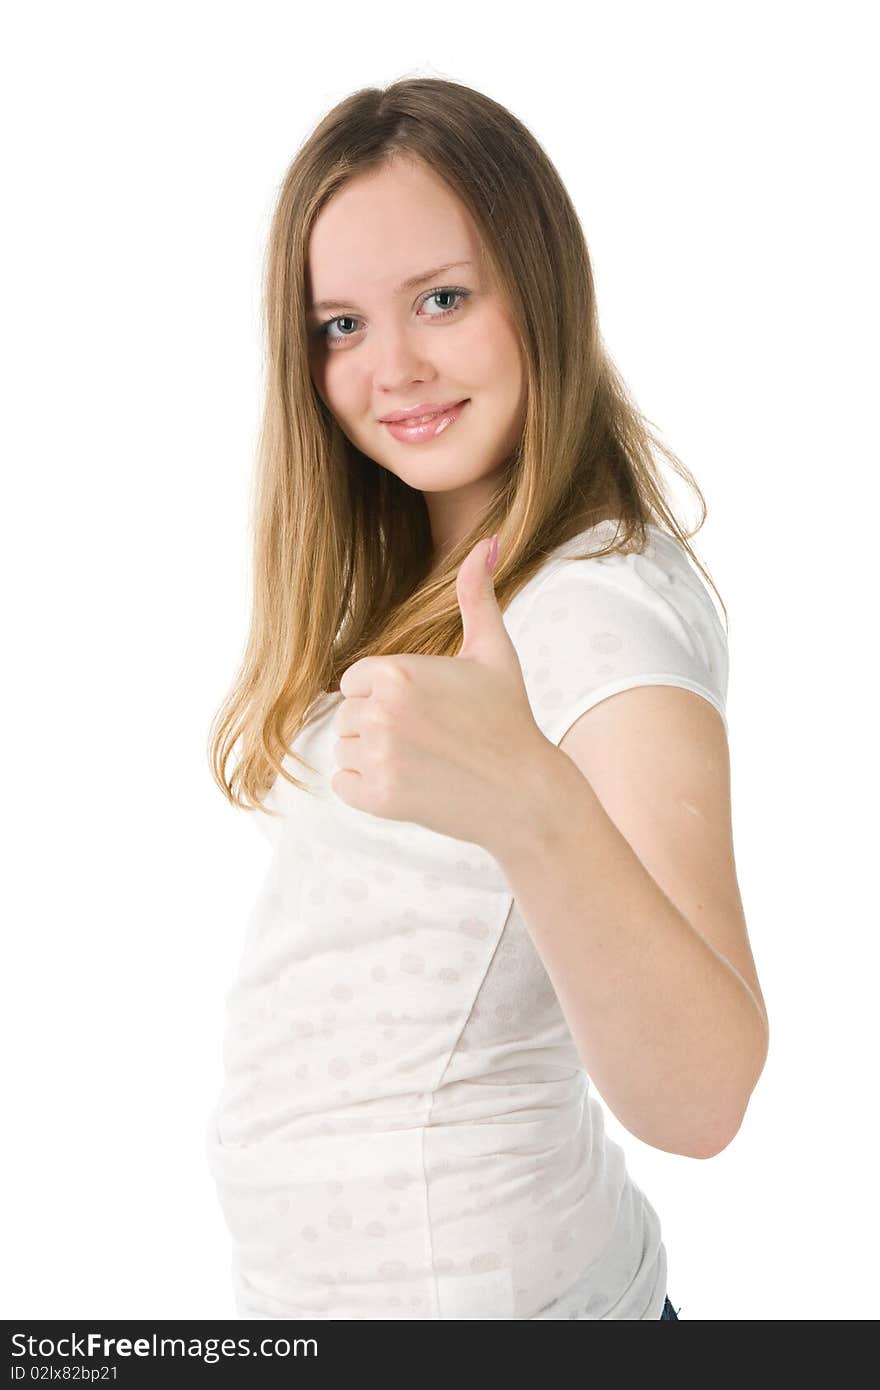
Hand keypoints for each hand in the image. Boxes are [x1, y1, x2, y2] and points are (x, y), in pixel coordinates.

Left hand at [331, 535, 551, 853]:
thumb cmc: (508, 719)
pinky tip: (408, 782)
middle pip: (347, 714)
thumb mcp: (494, 651)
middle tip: (429, 738)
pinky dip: (367, 788)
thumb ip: (477, 594)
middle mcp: (382, 712)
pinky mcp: (378, 797)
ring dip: (372, 756)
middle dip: (379, 725)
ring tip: (421, 759)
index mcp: (398, 672)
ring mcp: (378, 757)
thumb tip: (489, 541)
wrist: (524, 794)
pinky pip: (343, 785)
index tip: (423, 708)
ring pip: (343, 749)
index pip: (355, 680)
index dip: (386, 693)